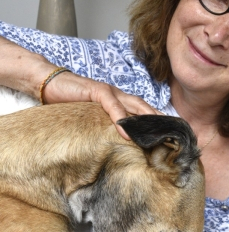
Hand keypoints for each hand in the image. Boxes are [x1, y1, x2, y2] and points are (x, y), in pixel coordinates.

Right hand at [42, 70, 161, 139]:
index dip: (158, 122)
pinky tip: (126, 131)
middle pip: (146, 108)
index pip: (144, 112)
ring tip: (158, 135)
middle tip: (174, 136)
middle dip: (161, 121)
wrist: (50, 85)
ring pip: (134, 105)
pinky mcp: (96, 91)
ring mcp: (109, 91)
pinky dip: (120, 117)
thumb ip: (106, 127)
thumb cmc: (72, 103)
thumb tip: (119, 146)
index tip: (171, 135)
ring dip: (147, 119)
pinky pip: (112, 104)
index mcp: (120, 102)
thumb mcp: (94, 119)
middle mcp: (119, 95)